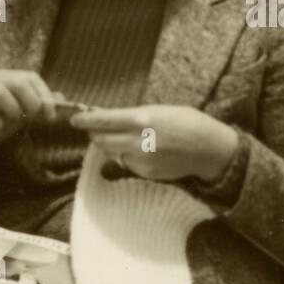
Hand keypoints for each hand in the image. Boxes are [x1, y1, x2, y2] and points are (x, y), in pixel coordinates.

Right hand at [0, 70, 64, 167]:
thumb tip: (61, 98)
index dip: (45, 95)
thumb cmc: (2, 120)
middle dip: (32, 101)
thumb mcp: (26, 111)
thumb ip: (42, 103)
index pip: (30, 77)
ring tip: (14, 119)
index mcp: (6, 77)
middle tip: (33, 116)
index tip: (51, 114)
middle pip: (17, 82)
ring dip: (13, 108)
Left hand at [69, 104, 238, 183]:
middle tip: (99, 128)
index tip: (75, 119)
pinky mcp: (145, 173)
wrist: (208, 148)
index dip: (85, 120)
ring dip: (112, 146)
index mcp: (141, 119)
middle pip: (100, 140)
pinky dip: (128, 157)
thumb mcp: (159, 110)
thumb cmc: (187, 122)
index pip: (103, 120)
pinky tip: (146, 151)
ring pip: (112, 153)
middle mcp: (137, 141)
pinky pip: (127, 164)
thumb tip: (109, 118)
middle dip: (96, 134)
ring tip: (130, 139)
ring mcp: (140, 160)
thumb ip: (134, 116)